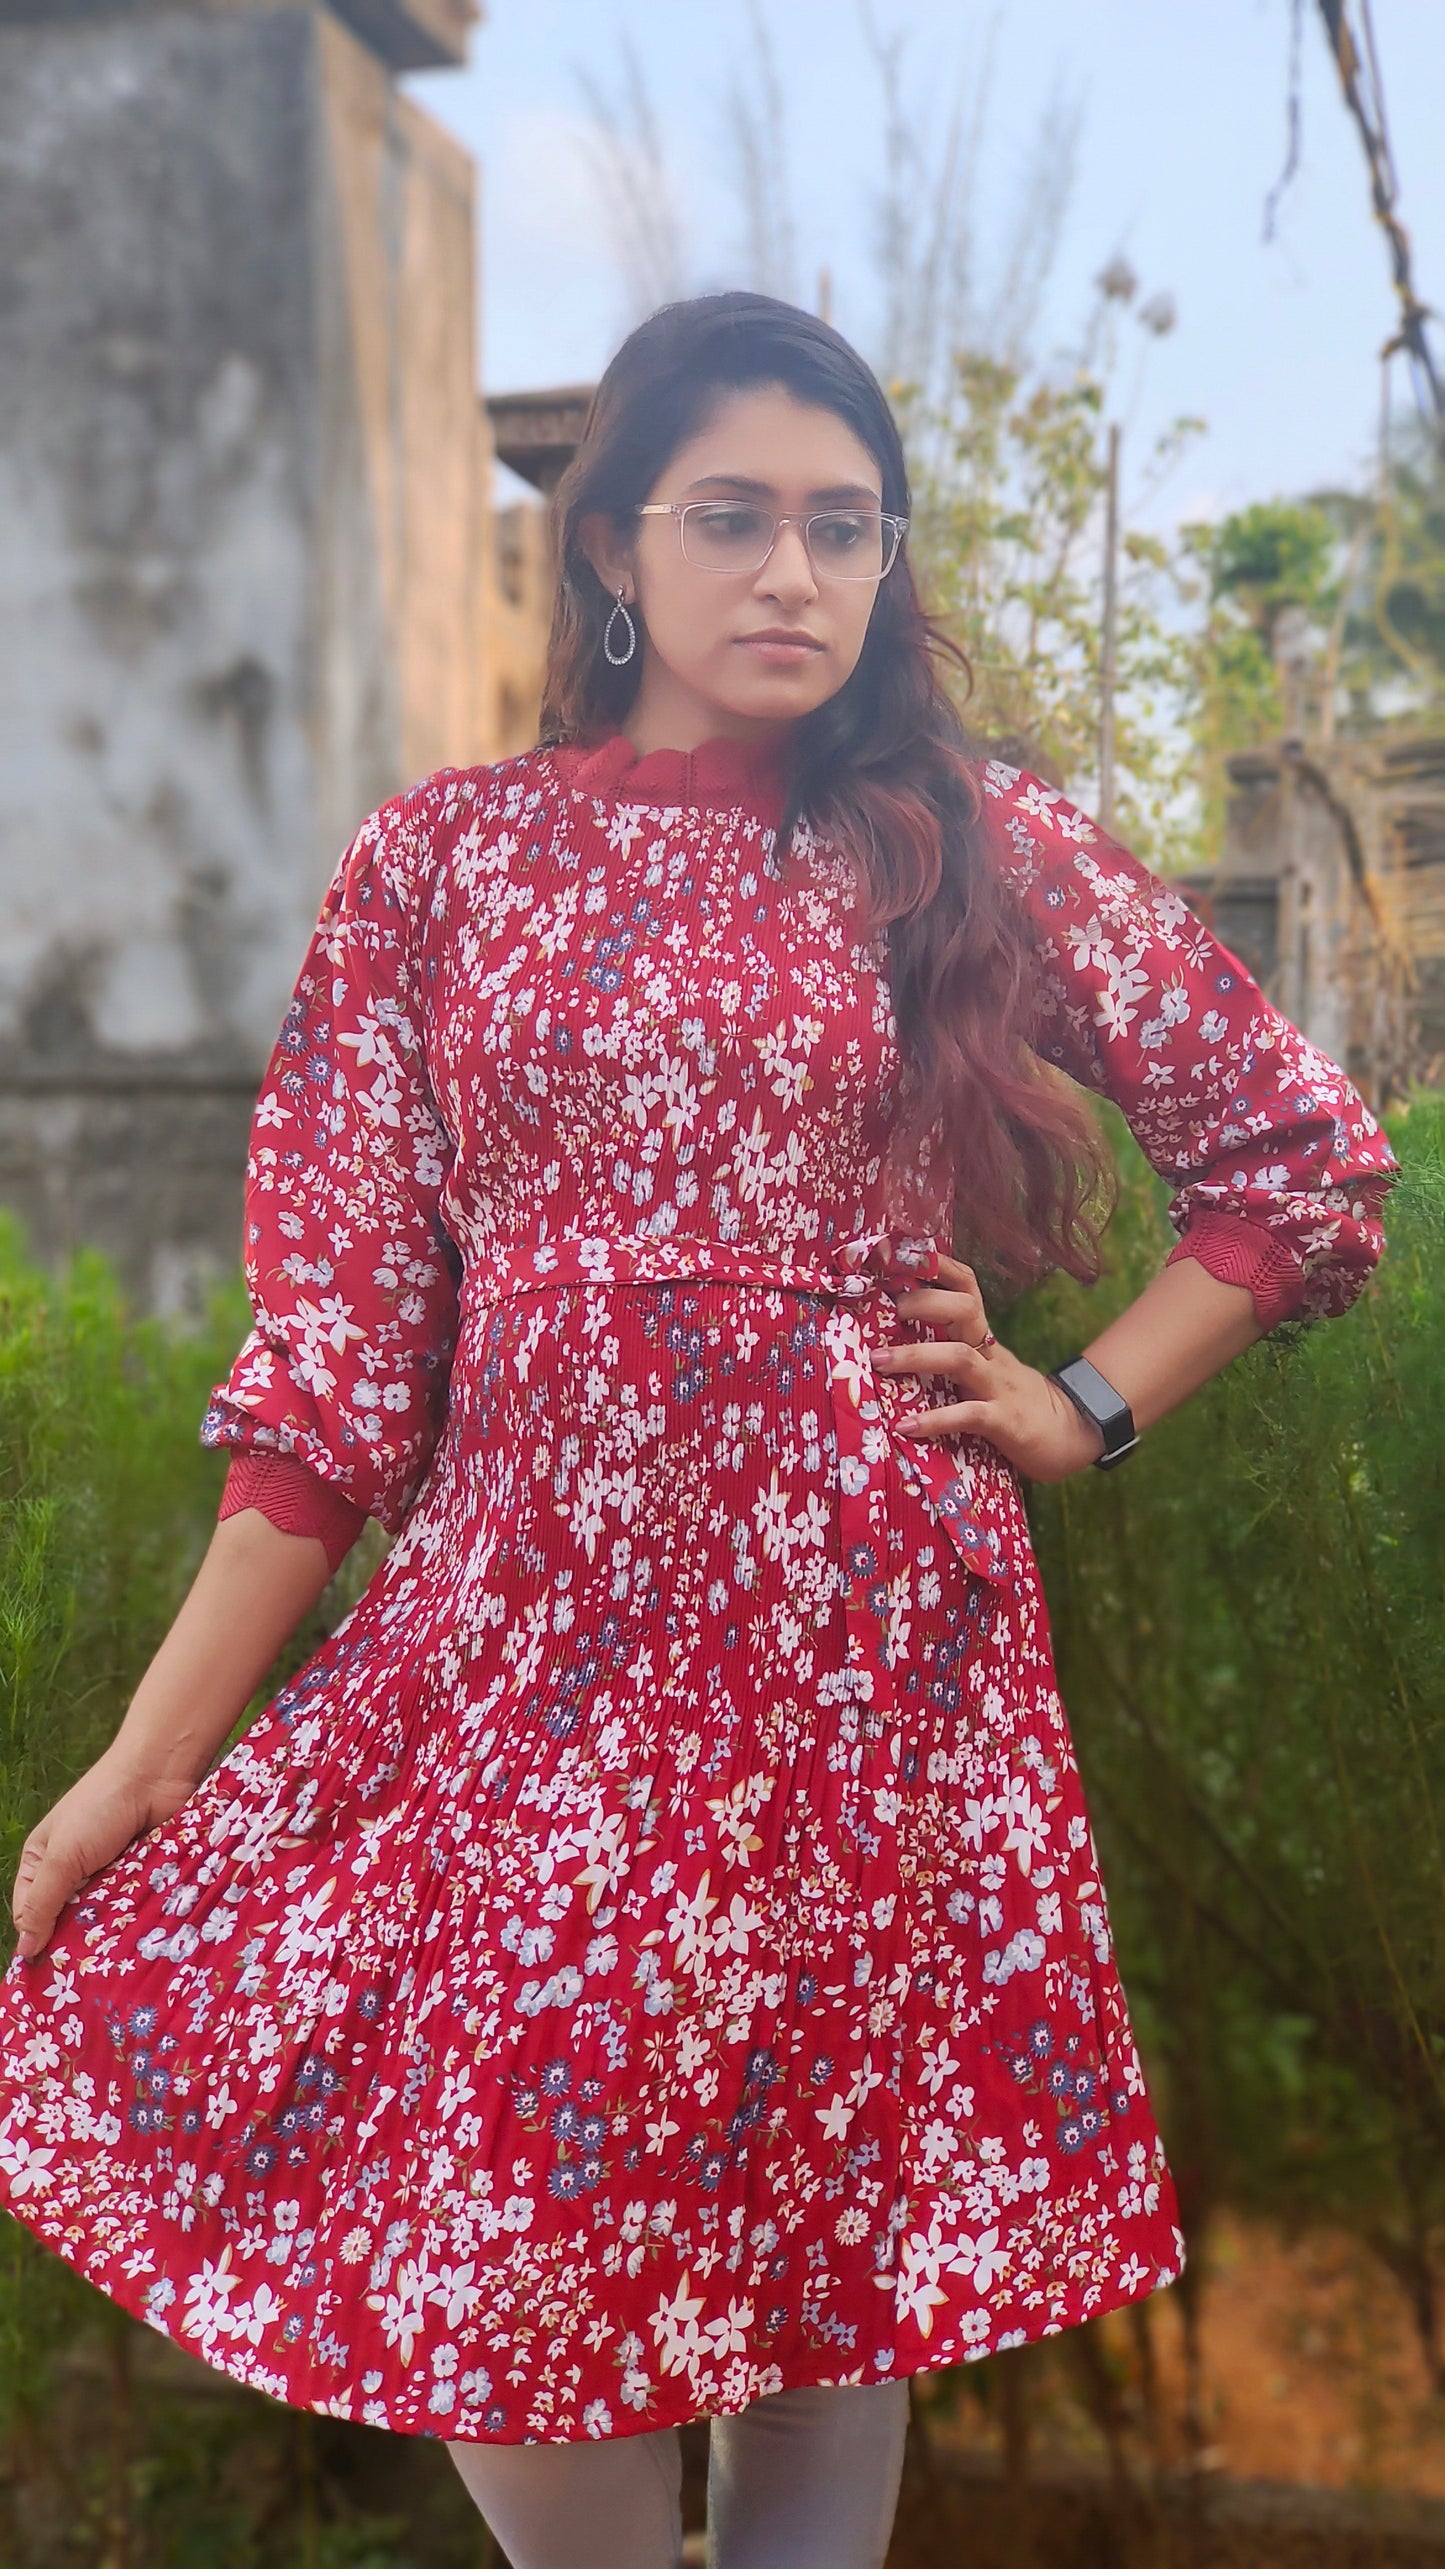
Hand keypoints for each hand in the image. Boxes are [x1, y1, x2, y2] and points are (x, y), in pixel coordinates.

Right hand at [9, 1751, 197, 1961]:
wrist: (157, 1774)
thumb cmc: (100, 1807)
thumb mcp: (62, 1857)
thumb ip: (42, 1904)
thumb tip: (24, 1952)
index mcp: (42, 1863)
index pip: (31, 1914)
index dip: (38, 1940)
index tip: (49, 1973)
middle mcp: (73, 1871)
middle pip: (68, 1921)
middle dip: (77, 1940)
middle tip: (86, 1973)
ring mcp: (108, 1875)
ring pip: (103, 1919)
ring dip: (109, 1932)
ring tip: (115, 1960)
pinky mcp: (139, 1876)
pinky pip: (133, 1908)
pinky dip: (136, 1918)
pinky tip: (142, 1941)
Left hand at [869, 1254, 1104, 1482]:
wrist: (1071, 1435)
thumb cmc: (1016, 1402)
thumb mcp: (988, 1369)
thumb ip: (953, 1352)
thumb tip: (896, 1336)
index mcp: (985, 1339)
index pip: (967, 1287)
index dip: (938, 1266)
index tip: (901, 1253)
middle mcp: (992, 1356)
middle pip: (964, 1310)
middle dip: (924, 1302)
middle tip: (888, 1311)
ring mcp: (999, 1387)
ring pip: (960, 1357)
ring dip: (915, 1355)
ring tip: (878, 1361)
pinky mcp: (1005, 1422)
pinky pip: (968, 1415)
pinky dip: (935, 1420)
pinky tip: (905, 1426)